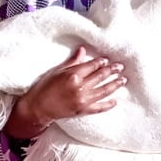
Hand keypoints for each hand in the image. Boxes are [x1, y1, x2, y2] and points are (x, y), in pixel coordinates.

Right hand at [7, 47, 126, 137]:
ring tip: (123, 80)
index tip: (107, 60)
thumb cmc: (44, 87)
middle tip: (120, 67)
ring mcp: (82, 100)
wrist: (37, 107)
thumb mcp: (57, 71)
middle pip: (101, 76)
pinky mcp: (82, 110)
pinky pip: (99, 108)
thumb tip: (83, 50)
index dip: (102, 62)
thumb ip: (72, 61)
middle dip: (112, 70)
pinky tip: (115, 101)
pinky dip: (108, 105)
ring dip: (115, 85)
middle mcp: (80, 87)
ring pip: (104, 90)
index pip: (93, 66)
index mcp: (73, 75)